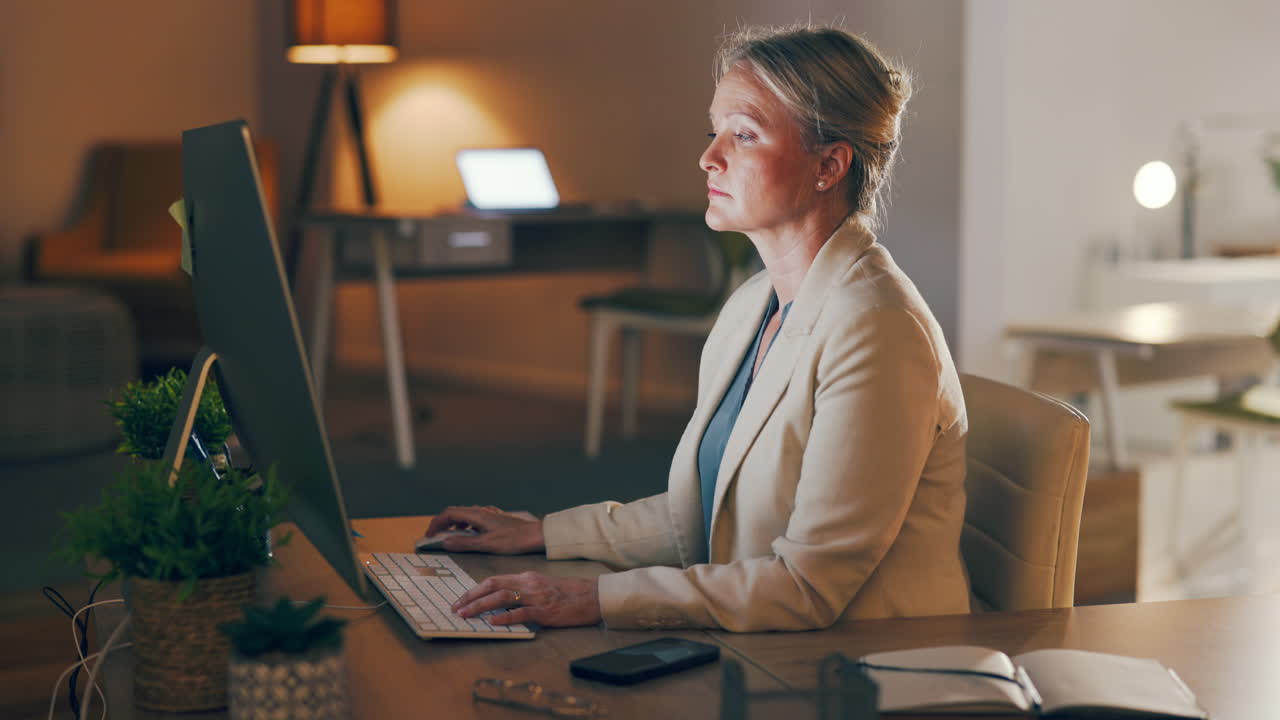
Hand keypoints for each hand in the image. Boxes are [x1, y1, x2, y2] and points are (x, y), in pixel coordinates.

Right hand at [424, 505, 544, 554]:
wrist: (536, 535)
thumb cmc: (514, 539)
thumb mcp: (486, 544)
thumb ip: (465, 543)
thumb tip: (445, 542)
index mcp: (477, 515)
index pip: (449, 513)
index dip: (436, 523)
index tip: (429, 535)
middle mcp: (482, 511)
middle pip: (455, 512)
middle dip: (442, 523)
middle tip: (435, 535)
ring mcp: (489, 514)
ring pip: (465, 515)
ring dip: (454, 524)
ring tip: (450, 536)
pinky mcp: (496, 519)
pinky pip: (475, 518)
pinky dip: (466, 525)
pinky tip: (471, 534)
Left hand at [453, 571, 600, 627]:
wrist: (593, 596)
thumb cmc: (570, 593)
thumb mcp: (543, 586)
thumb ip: (523, 591)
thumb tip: (501, 602)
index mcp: (527, 577)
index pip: (494, 580)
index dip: (474, 590)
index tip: (461, 599)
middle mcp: (528, 583)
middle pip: (492, 585)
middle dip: (470, 596)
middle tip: (456, 607)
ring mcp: (536, 596)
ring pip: (502, 597)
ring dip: (480, 606)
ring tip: (466, 614)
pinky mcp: (545, 610)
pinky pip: (521, 612)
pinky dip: (505, 616)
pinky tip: (493, 621)